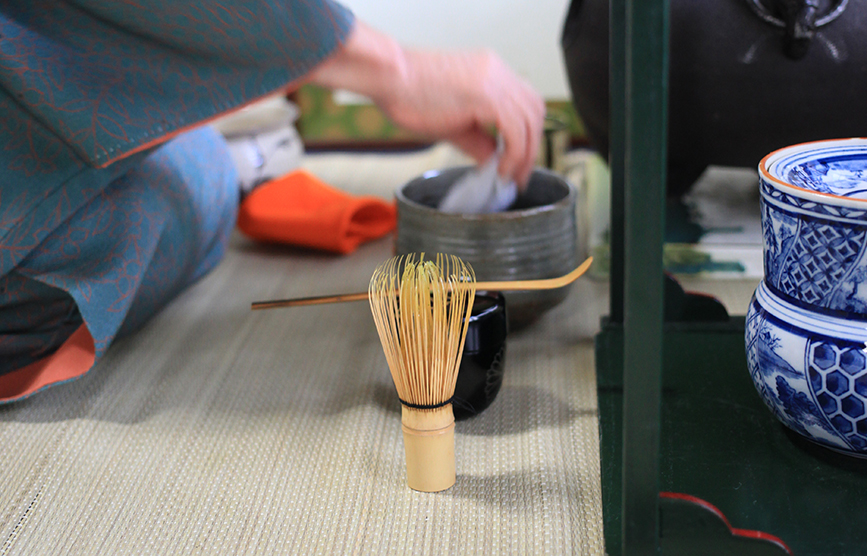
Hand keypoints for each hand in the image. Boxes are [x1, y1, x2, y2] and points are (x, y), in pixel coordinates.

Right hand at [307, 21, 544, 187]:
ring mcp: (495, 80)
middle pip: (535, 111)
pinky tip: (500, 169)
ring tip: (510, 177)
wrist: (387, 76)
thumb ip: (478, 140)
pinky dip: (513, 153)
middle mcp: (498, 71)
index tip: (518, 163)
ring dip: (525, 154)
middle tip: (519, 176)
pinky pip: (514, 129)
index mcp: (491, 72)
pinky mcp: (487, 94)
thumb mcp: (452, 122)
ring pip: (530, 120)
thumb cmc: (407, 94)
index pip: (526, 103)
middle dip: (532, 147)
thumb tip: (493, 159)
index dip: (528, 135)